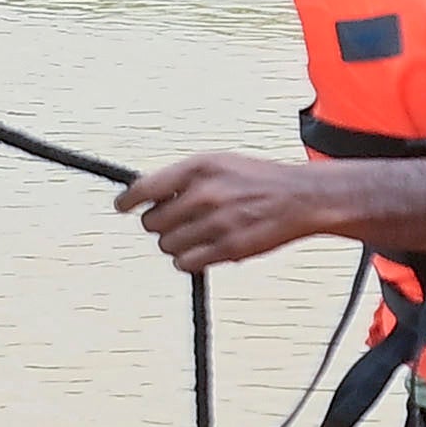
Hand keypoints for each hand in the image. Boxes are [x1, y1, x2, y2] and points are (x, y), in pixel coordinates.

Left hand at [114, 151, 340, 275]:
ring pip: (166, 245)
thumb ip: (185, 178)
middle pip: (152, 222)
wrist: (302, 198)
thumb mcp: (219, 164)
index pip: (144, 187)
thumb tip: (149, 194)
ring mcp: (215, 222)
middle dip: (161, 224)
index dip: (128, 201)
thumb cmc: (261, 180)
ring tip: (197, 236)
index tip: (124, 206)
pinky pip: (186, 263)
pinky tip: (202, 251)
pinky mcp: (227, 248)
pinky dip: (189, 261)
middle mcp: (204, 194)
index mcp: (199, 168)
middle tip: (177, 222)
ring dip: (176, 244)